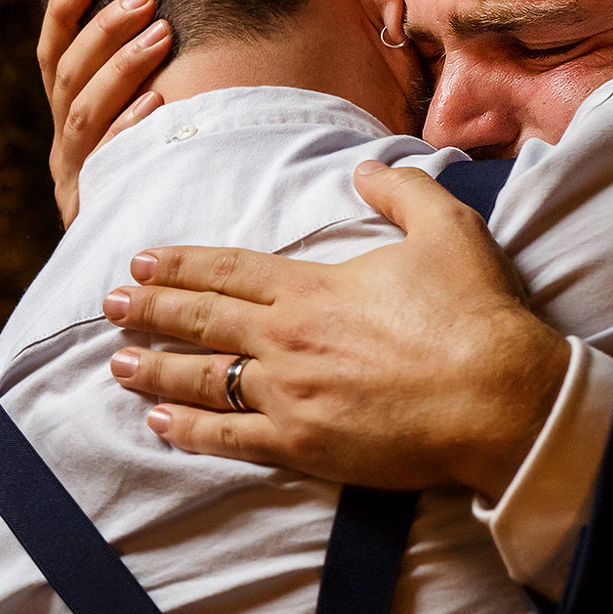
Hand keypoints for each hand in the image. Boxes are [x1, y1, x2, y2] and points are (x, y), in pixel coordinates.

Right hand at [36, 0, 171, 226]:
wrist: (145, 263)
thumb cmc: (167, 173)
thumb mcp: (146, 122)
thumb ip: (147, 78)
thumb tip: (178, 13)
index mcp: (67, 114)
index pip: (52, 55)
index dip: (64, 10)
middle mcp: (64, 142)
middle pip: (69, 76)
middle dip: (105, 29)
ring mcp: (76, 175)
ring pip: (83, 111)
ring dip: (121, 67)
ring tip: (163, 33)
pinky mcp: (92, 207)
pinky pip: (107, 161)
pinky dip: (129, 129)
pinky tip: (158, 103)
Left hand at [100, 160, 570, 497]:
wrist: (504, 400)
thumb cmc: (478, 316)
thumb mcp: (447, 230)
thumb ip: (400, 192)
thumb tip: (366, 167)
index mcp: (312, 287)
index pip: (226, 270)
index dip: (178, 265)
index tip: (141, 262)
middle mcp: (287, 338)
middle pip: (201, 320)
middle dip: (148, 310)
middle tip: (108, 304)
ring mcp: (290, 395)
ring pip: (202, 378)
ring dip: (154, 368)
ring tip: (116, 362)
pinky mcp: (302, 446)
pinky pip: (229, 437)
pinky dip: (188, 430)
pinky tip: (158, 422)